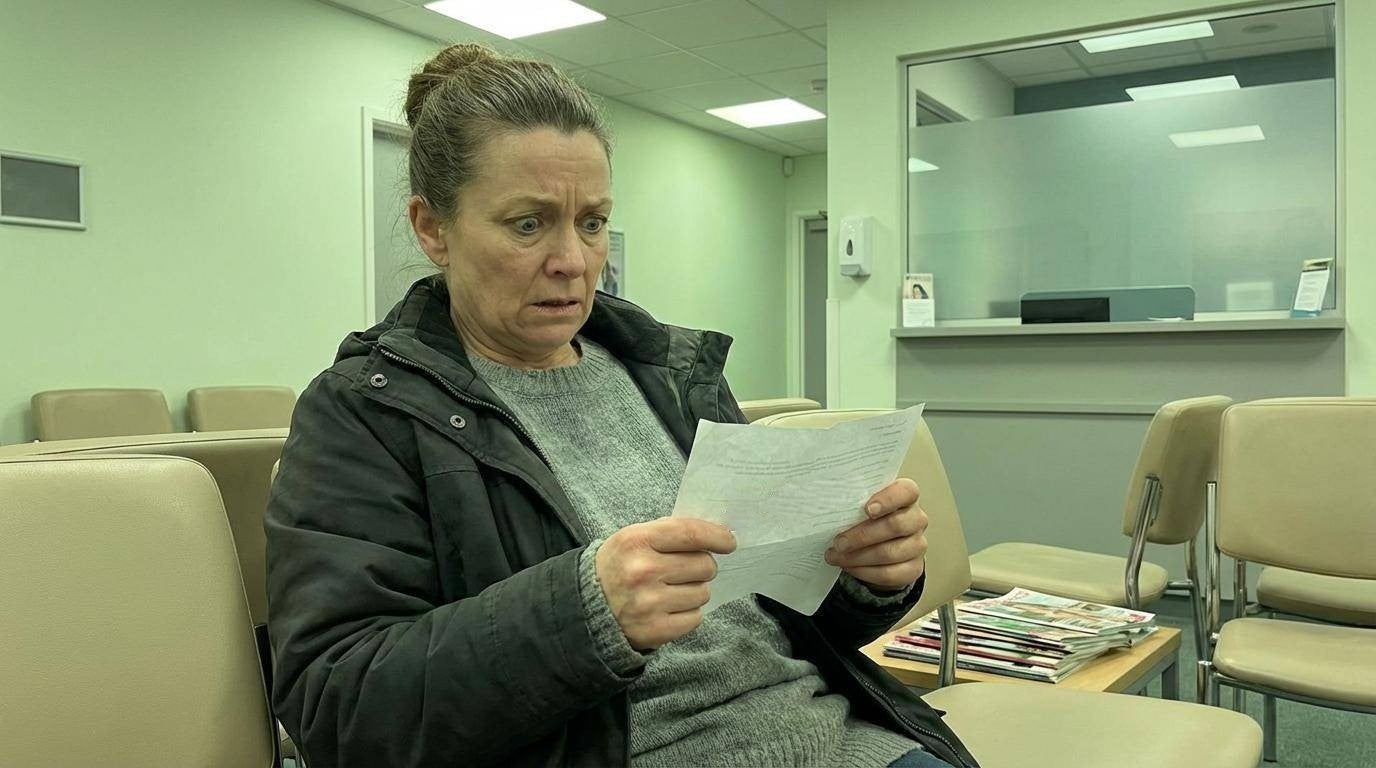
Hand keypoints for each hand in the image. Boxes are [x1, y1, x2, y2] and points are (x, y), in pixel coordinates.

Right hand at [596, 517, 736, 649]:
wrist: (585, 609)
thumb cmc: (617, 567)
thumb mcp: (632, 538)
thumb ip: (669, 532)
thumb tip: (715, 534)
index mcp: (636, 541)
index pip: (690, 534)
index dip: (717, 536)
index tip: (729, 542)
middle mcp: (642, 571)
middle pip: (704, 565)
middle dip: (702, 566)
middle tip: (684, 570)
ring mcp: (649, 603)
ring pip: (703, 593)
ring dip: (694, 591)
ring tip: (671, 590)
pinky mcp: (655, 630)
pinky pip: (695, 618)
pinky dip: (688, 613)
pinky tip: (668, 608)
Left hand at [825, 478, 927, 590]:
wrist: (880, 545)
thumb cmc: (868, 518)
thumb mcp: (862, 505)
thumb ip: (854, 502)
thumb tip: (829, 505)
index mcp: (906, 496)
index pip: (907, 491)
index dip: (888, 500)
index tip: (867, 509)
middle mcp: (917, 519)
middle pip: (896, 525)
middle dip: (862, 536)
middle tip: (839, 542)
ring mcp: (918, 544)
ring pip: (890, 553)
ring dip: (858, 557)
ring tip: (836, 556)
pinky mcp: (913, 568)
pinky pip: (889, 573)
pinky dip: (864, 572)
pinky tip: (849, 567)